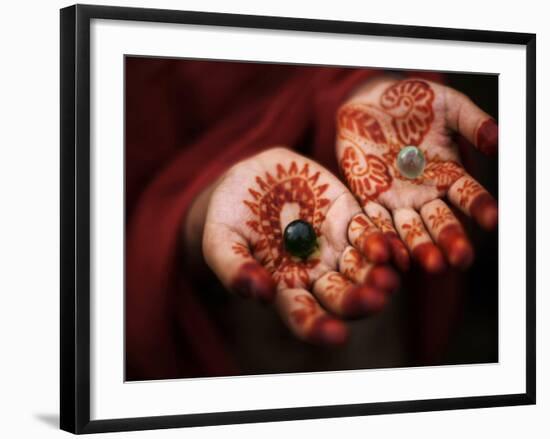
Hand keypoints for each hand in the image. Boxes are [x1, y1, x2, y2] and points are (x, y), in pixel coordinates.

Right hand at [201, 147, 398, 344]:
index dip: (319, 327)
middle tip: (373, 300)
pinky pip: (368, 230)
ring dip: (376, 274)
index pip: (304, 314)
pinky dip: (379, 240)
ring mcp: (334, 244)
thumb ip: (234, 268)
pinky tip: (387, 248)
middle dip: (358, 301)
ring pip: (362, 266)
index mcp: (285, 286)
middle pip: (342, 295)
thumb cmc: (229, 217)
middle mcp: (315, 271)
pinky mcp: (347, 214)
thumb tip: (261, 295)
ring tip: (386, 278)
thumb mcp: (220, 240)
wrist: (249, 178)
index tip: (336, 335)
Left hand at [336, 77, 497, 272]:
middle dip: (451, 240)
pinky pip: (376, 220)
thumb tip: (498, 139)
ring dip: (420, 247)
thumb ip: (471, 122)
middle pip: (442, 222)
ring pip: (411, 228)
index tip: (492, 219)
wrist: (369, 102)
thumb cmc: (412, 103)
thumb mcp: (446, 106)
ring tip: (431, 263)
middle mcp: (426, 193)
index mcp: (449, 174)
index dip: (480, 207)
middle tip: (460, 259)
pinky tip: (392, 253)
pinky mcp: (368, 198)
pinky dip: (384, 237)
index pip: (469, 195)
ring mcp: (397, 199)